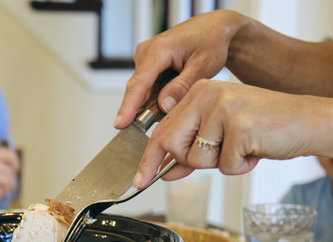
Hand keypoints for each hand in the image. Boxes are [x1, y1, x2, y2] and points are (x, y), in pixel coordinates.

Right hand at [114, 10, 245, 128]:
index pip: (139, 83)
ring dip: (156, 102)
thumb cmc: (210, 41)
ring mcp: (145, 58)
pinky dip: (158, 96)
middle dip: (146, 110)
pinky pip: (148, 87)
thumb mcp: (203, 65)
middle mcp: (146, 53)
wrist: (213, 27)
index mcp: (158, 50)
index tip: (120, 124)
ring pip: (144, 91)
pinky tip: (175, 94)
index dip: (128, 106)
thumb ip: (183, 86)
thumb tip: (164, 105)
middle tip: (165, 122)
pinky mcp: (148, 64)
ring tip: (179, 100)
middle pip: (139, 90)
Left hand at [133, 80, 312, 186]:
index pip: (162, 130)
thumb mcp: (222, 137)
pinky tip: (256, 150)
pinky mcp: (241, 126)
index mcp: (198, 92)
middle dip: (191, 161)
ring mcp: (223, 108)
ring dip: (221, 163)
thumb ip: (192, 151)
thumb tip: (165, 170)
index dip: (149, 159)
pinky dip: (241, 166)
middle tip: (220, 153)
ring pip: (198, 159)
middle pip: (172, 145)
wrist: (309, 122)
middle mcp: (207, 94)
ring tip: (244, 147)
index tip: (138, 179)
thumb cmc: (266, 128)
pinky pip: (225, 165)